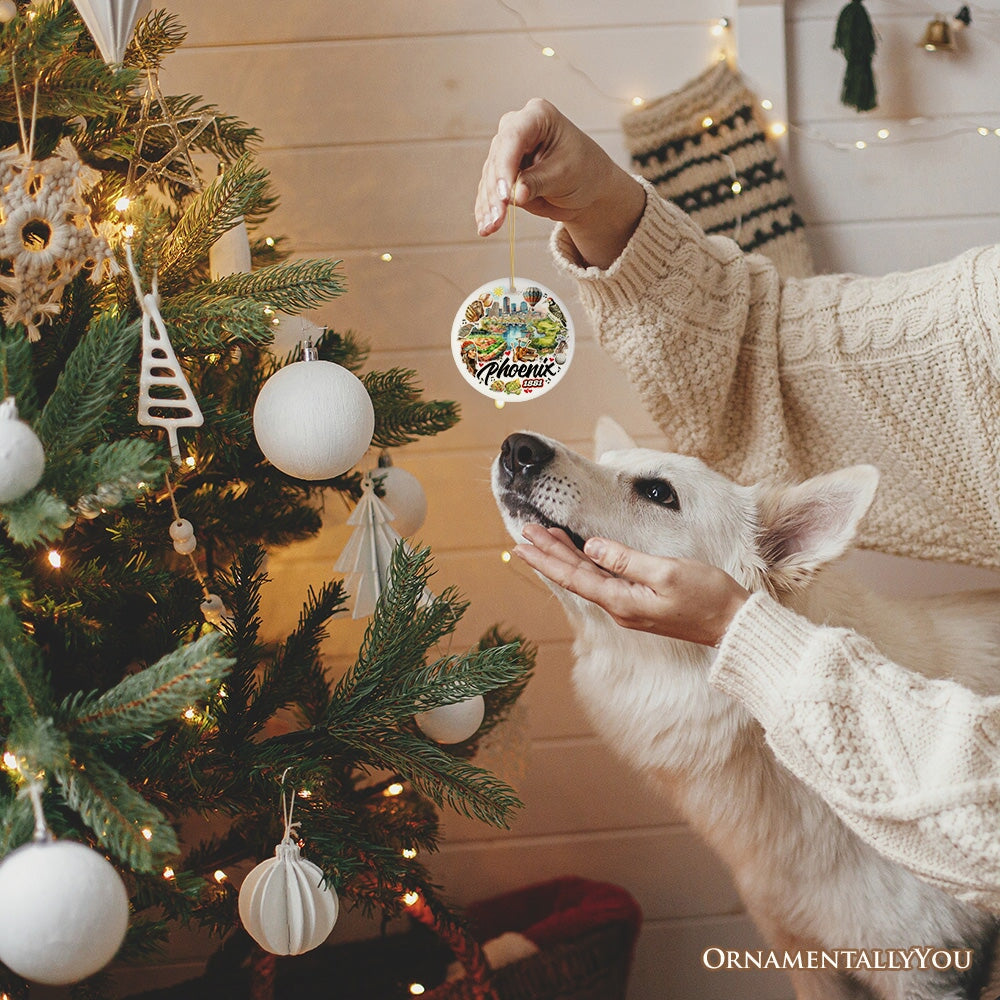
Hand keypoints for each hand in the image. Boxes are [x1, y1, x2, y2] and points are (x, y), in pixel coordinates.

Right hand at [474, 98, 645, 268]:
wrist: (589, 186)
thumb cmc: (584, 171)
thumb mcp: (564, 175)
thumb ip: (537, 182)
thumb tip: (514, 195)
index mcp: (538, 116)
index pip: (513, 138)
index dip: (505, 167)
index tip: (504, 196)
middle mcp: (516, 128)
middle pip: (498, 160)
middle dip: (496, 193)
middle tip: (497, 220)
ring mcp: (506, 150)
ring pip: (490, 178)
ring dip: (488, 206)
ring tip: (489, 229)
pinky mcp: (501, 172)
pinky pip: (489, 192)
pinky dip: (486, 211)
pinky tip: (484, 227)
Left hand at [514, 524, 749, 646]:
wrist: (735, 626)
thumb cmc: (708, 597)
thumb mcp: (667, 572)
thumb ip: (626, 559)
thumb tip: (591, 547)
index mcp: (622, 601)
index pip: (573, 576)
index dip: (547, 557)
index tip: (524, 541)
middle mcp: (620, 607)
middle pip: (575, 576)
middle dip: (549, 553)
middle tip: (524, 532)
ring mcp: (630, 607)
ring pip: (588, 578)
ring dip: (565, 556)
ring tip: (544, 537)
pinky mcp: (641, 603)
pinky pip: (604, 581)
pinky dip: (587, 564)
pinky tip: (581, 554)